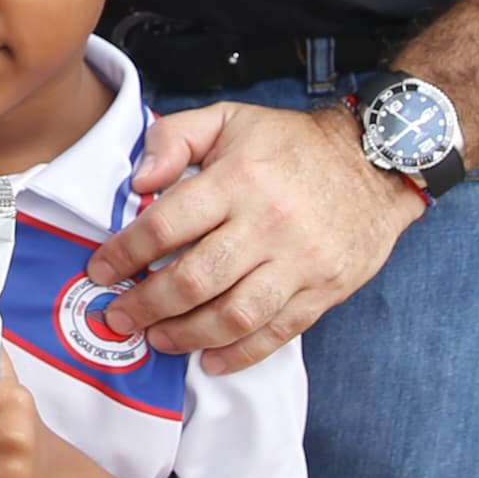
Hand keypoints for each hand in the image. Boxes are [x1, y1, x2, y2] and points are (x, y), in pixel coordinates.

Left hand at [91, 100, 419, 372]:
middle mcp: (267, 223)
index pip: (166, 226)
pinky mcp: (324, 290)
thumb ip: (174, 138)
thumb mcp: (229, 118)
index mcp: (237, 179)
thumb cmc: (293, 144)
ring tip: (156, 338)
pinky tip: (209, 359)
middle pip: (194, 280)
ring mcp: (300, 262)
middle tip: (118, 317)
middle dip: (146, 306)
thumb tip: (138, 181)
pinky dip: (239, 354)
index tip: (101, 270)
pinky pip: (276, 333)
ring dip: (185, 335)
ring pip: (233, 315)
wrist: (377, 161)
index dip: (125, 254)